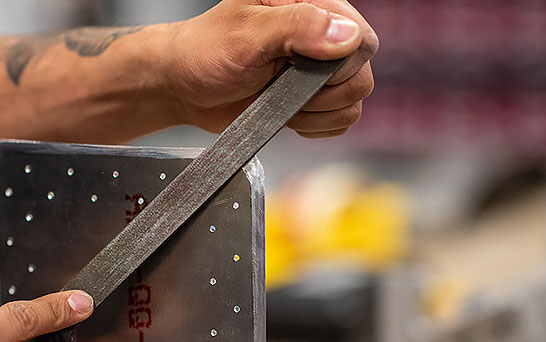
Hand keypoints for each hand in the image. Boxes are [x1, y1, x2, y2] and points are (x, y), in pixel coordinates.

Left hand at [167, 0, 377, 136]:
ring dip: (314, 113)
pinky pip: (339, 122)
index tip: (298, 70)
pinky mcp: (314, 100)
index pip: (361, 37)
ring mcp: (319, 70)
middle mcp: (321, 35)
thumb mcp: (246, 34)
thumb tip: (345, 36)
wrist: (184, 87)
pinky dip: (313, 126)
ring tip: (277, 99)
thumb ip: (296, 27)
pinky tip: (285, 114)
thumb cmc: (205, 52)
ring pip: (352, 103)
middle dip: (320, 94)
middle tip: (280, 84)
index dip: (338, 64)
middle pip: (360, 75)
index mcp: (310, 3)